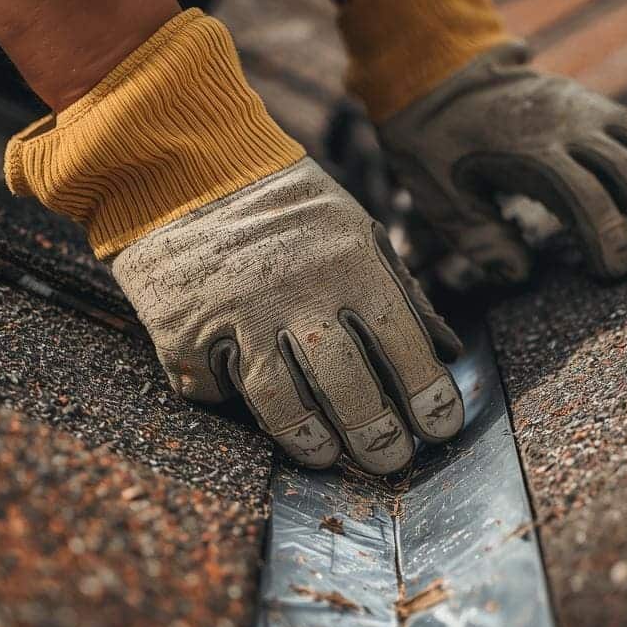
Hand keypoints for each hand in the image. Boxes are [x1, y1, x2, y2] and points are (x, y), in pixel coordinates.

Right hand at [111, 159, 463, 473]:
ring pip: (281, 402)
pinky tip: (246, 404)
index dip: (425, 392)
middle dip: (375, 432)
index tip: (440, 427)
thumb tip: (445, 351)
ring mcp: (235, 315)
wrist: (181, 167)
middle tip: (388, 459)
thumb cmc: (283, 205)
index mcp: (347, 262)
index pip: (400, 341)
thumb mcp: (354, 227)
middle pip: (345, 383)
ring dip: (309, 438)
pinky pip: (214, 390)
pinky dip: (229, 401)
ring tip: (324, 456)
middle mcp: (295, 292)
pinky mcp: (183, 333)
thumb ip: (398, 289)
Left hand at [377, 43, 626, 288]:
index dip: (606, 235)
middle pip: (624, 169)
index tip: (615, 270)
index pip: (582, 196)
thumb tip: (520, 276)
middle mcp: (565, 127)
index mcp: (527, 153)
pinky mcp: (592, 105)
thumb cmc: (437, 148)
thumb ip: (478, 237)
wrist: (442, 79)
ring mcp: (583, 110)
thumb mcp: (440, 195)